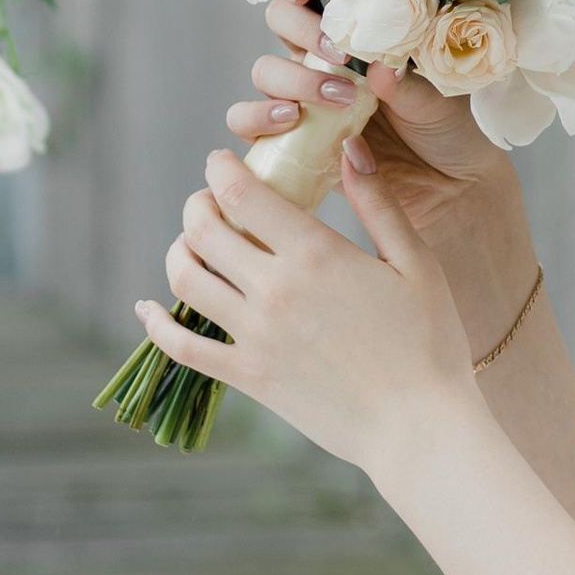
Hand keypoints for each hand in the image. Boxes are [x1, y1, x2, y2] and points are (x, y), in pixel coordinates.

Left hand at [134, 133, 475, 474]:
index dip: (220, 168)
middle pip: (203, 229)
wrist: (418, 429)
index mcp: (314, 254)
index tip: (221, 161)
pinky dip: (156, 325)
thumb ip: (377, 201)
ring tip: (193, 243)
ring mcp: (255, 337)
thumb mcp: (414, 262)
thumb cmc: (429, 343)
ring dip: (179, 251)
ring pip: (186, 279)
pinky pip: (183, 347)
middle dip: (198, 204)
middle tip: (210, 199)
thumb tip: (348, 144)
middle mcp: (274, 290)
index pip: (241, 192)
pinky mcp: (248, 378)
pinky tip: (146, 309)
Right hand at [226, 0, 518, 256]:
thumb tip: (381, 65)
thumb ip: (406, 85)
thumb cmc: (444, 131)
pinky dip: (257, 118)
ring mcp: (303, 99)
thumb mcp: (436, 102)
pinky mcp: (291, 141)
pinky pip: (249, 123)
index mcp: (356, 37)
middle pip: (280, 22)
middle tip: (340, 57)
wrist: (447, 191)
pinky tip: (290, 123)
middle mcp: (321, 61)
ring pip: (264, 71)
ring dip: (290, 78)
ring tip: (330, 99)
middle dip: (302, 31)